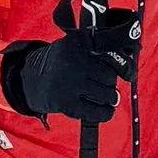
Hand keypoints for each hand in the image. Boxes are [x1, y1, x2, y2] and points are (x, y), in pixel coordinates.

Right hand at [0, 2, 138, 126]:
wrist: (29, 79)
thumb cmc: (59, 63)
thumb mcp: (72, 46)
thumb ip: (94, 48)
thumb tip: (127, 60)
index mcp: (76, 43)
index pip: (110, 55)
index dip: (122, 66)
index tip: (128, 73)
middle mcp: (73, 62)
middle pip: (109, 77)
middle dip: (110, 84)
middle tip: (108, 87)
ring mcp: (69, 83)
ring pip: (105, 94)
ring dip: (110, 99)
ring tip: (108, 99)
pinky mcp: (66, 103)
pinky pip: (96, 112)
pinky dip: (105, 113)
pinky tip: (105, 111)